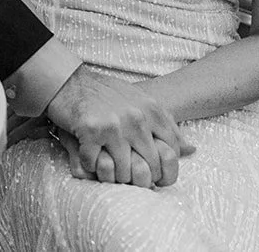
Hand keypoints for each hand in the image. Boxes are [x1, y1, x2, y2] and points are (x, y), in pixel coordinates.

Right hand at [44, 67, 192, 187]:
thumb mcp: (141, 103)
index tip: (151, 171)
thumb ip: (165, 125)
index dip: (163, 169)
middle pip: (150, 167)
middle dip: (139, 177)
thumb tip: (191, 150)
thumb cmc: (105, 93)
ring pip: (124, 172)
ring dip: (114, 175)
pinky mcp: (91, 131)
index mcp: (152, 110)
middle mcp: (137, 117)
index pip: (172, 152)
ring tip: (106, 166)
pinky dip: (89, 165)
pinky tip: (87, 155)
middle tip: (128, 175)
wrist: (67, 80)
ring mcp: (114, 125)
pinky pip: (95, 164)